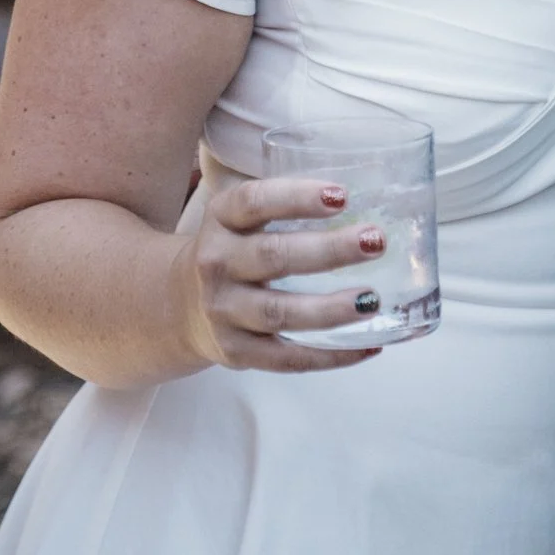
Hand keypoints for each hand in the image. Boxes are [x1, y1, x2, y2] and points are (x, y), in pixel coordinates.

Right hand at [168, 177, 388, 373]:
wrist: (179, 305)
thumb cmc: (233, 251)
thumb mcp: (240, 218)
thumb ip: (285, 205)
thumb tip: (369, 197)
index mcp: (221, 219)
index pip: (254, 202)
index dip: (297, 197)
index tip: (342, 196)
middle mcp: (216, 263)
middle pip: (274, 256)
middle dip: (329, 250)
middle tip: (375, 242)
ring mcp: (224, 311)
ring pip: (280, 312)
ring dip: (330, 309)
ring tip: (372, 301)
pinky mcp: (235, 351)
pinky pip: (287, 358)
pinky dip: (330, 356)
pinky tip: (367, 345)